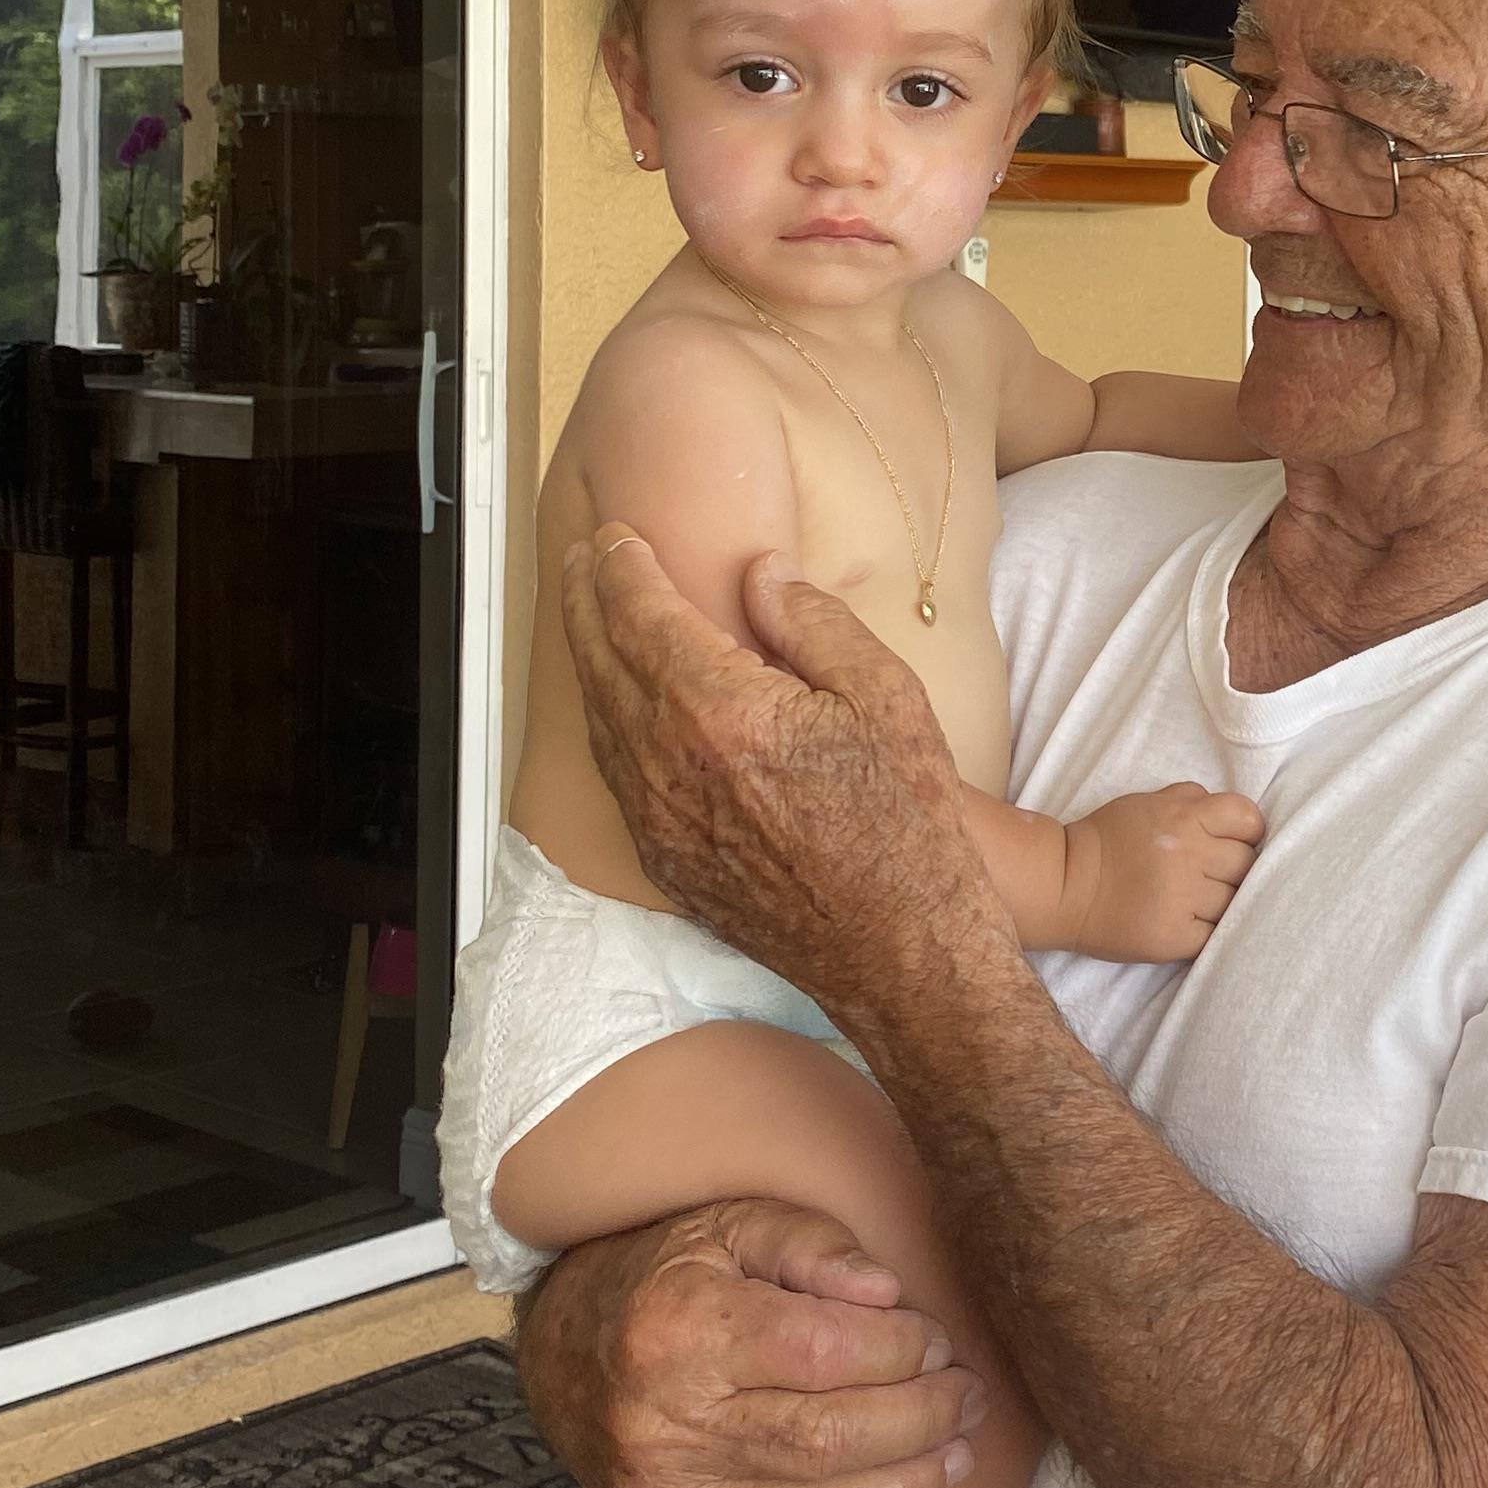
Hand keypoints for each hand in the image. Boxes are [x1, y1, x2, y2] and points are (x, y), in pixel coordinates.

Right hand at [512, 1197, 991, 1487]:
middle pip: (826, 1439)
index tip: (939, 1341)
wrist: (562, 1351)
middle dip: (920, 1422)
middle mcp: (665, 1423)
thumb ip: (812, 1245)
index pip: (822, 1353)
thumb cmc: (664, 1275)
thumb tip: (889, 1295)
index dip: (900, 1352)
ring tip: (955, 1460)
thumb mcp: (729, 1225)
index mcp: (683, 1329)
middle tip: (970, 1402)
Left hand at [562, 530, 1002, 1021]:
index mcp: (720, 710)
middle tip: (580, 558)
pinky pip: (615, 775)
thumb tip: (760, 572)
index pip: (640, 615)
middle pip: (601, 661)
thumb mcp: (885, 697)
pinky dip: (606, 723)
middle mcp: (669, 764)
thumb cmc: (907, 826)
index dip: (621, 566)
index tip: (615, 535)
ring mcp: (659, 820)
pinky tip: (619, 706)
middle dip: (584, 599)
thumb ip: (812, 621)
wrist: (901, 951)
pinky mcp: (665, 862)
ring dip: (588, 658)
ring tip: (587, 617)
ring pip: (599, 719)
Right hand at [1058, 783, 1266, 961]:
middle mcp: (1189, 855)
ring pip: (1234, 901)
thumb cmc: (1106, 841)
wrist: (1064, 886)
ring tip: (1194, 900)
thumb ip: (1188, 800)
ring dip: (1220, 902)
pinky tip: (1187, 922)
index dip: (1247, 832)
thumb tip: (1225, 814)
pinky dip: (1206, 930)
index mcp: (1185, 817)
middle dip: (1233, 869)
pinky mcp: (1176, 937)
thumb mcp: (1146, 802)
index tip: (1234, 842)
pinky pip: (1215, 935)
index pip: (1248, 819)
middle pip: (1246, 864)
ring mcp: (1184, 899)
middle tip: (1210, 875)